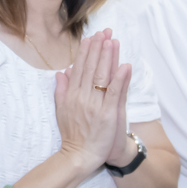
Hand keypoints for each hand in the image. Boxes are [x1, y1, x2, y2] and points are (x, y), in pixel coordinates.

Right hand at [53, 31, 131, 173]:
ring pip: (102, 76)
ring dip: (108, 57)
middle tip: (104, 31)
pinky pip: (114, 93)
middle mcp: (82, 97)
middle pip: (91, 68)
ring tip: (112, 41)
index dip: (87, 52)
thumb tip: (62, 72)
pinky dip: (120, 79)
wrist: (79, 156)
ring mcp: (95, 105)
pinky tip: (125, 65)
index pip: (80, 68)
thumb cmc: (73, 135)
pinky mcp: (107, 114)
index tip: (92, 37)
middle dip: (98, 48)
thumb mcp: (61, 110)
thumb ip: (62, 90)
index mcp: (72, 95)